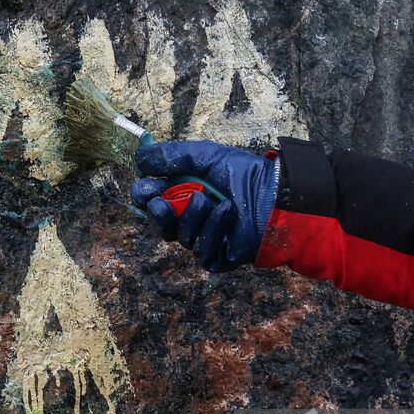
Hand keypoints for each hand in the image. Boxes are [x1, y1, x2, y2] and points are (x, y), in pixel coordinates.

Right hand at [129, 140, 278, 272]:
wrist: (274, 195)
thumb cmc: (243, 174)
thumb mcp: (204, 156)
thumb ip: (170, 157)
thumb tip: (138, 159)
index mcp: (183, 193)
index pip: (151, 200)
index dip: (143, 196)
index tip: (145, 190)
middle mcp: (190, 218)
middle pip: (158, 224)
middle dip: (157, 214)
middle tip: (160, 204)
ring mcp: (203, 239)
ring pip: (179, 236)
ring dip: (192, 216)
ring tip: (210, 199)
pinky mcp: (217, 257)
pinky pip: (202, 249)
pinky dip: (213, 227)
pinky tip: (227, 211)